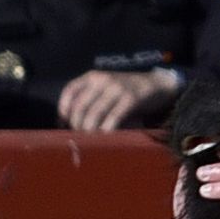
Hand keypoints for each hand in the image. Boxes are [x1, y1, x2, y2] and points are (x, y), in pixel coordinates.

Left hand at [58, 67, 180, 130]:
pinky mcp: (131, 98)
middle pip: (80, 107)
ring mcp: (117, 88)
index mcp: (92, 77)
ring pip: (94, 114)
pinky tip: (105, 137)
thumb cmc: (124, 92)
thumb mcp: (103, 90)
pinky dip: (107, 130)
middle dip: (76, 126)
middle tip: (79, 137)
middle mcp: (102, 80)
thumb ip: (88, 101)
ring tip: (90, 141)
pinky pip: (113, 117)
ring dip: (90, 131)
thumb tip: (67, 125)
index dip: (63, 110)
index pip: (69, 91)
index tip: (63, 125)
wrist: (156, 85)